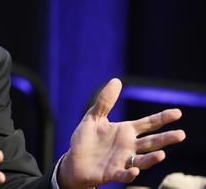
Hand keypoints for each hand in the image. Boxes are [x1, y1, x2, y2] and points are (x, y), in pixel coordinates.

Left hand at [58, 78, 185, 188]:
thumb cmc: (86, 139)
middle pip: (151, 142)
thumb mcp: (94, 117)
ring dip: (152, 158)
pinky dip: (129, 173)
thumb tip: (116, 80)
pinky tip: (133, 170)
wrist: (73, 161)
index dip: (162, 118)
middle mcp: (128, 146)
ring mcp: (122, 161)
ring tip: (162, 154)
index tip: (177, 113)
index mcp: (125, 131)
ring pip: (142, 160)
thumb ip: (105, 101)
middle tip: (181, 134)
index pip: (148, 123)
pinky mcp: (112, 173)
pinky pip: (123, 175)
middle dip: (166, 139)